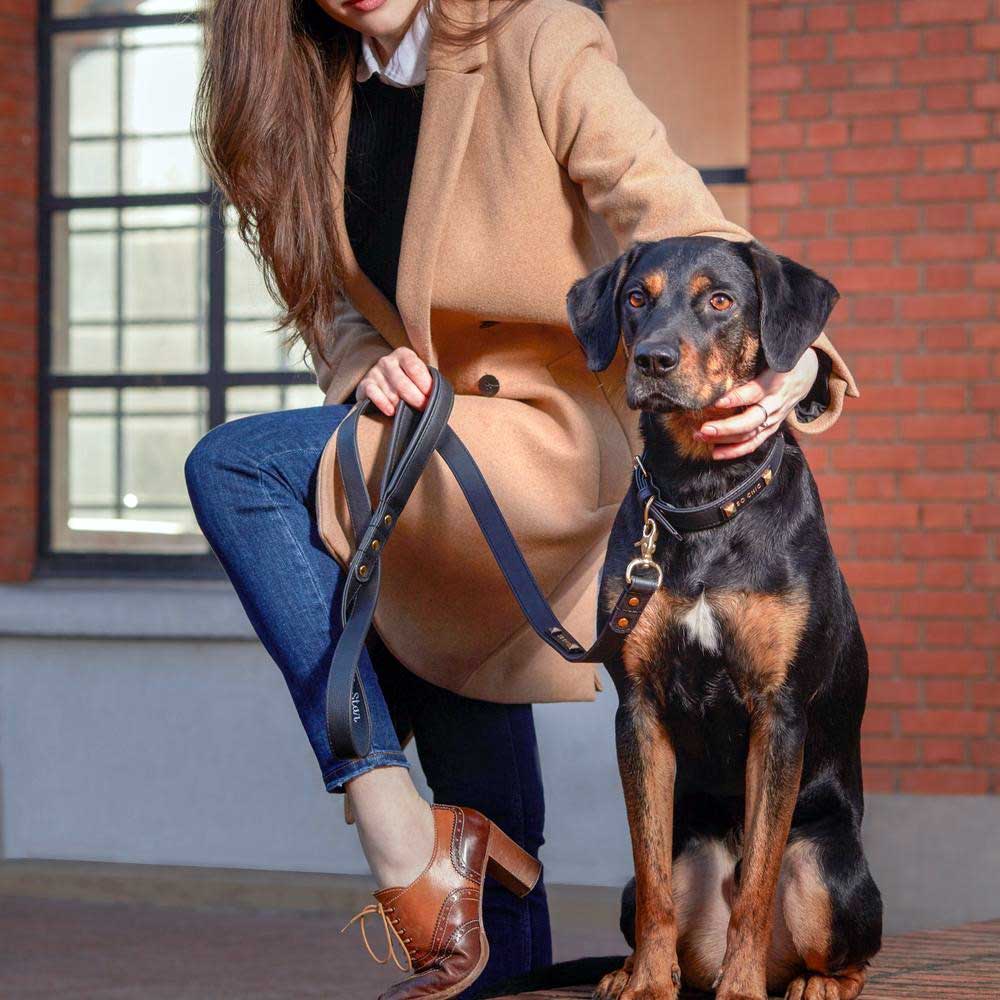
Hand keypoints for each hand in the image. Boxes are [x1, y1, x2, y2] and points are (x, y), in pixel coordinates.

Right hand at [356, 347, 431, 415]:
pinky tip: (391, 411)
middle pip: (404, 384)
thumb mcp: (416, 375)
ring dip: (401, 406)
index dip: (425, 385)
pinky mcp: (365, 385)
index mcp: (404, 354)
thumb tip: (438, 396)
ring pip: (391, 394)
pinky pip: (375, 396)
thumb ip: (426, 381)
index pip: (415, 368)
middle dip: (417, 399)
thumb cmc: (404, 379)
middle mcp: (388, 361)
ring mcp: (374, 372)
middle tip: (424, 408)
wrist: (379, 380)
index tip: (431, 397)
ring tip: (407, 409)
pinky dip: (384, 405)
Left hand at [696, 348, 819, 459]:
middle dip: (726, 428)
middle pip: (750, 421)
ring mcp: (774, 418)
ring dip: (724, 439)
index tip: (716, 401)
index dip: (736, 398)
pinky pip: (754, 443)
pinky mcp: (772, 427)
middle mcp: (774, 403)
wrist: (809, 372)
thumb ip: (748, 359)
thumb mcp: (772, 354)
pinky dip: (735, 450)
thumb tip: (719, 359)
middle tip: (703, 429)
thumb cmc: (783, 360)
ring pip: (749, 434)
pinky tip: (716, 453)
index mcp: (774, 381)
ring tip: (701, 436)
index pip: (754, 392)